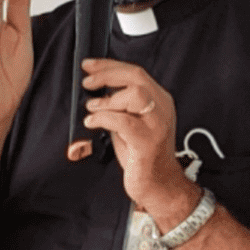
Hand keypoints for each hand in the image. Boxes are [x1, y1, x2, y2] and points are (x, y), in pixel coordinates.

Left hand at [81, 58, 202, 227]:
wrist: (159, 184)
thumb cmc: (142, 156)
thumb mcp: (130, 124)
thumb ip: (118, 107)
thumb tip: (96, 92)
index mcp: (159, 100)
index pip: (135, 72)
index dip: (109, 65)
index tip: (89, 65)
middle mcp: (161, 108)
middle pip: (135, 77)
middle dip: (106, 74)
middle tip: (87, 82)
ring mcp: (157, 125)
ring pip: (134, 95)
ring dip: (107, 100)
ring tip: (92, 108)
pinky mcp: (147, 142)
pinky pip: (124, 121)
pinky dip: (103, 118)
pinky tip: (92, 122)